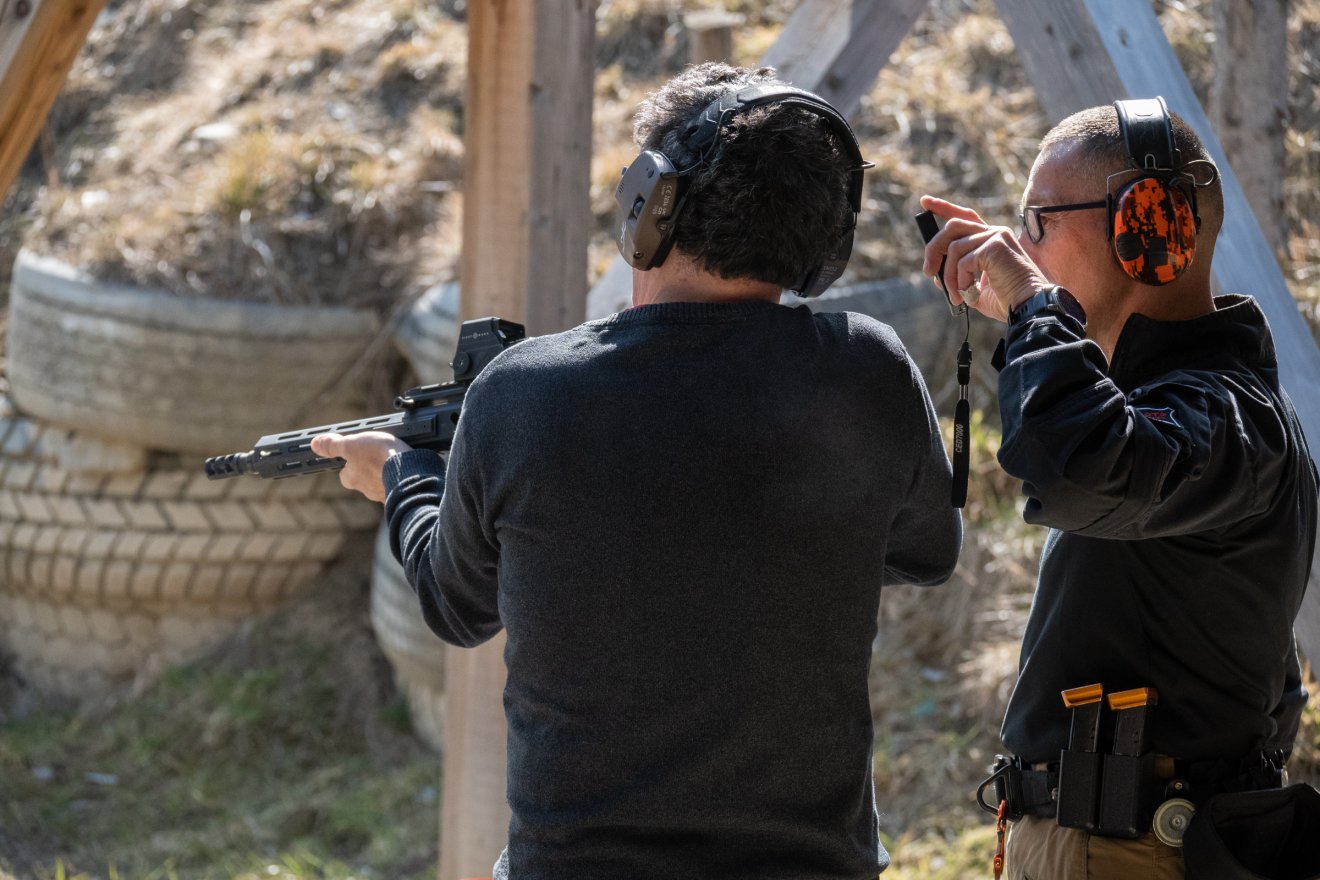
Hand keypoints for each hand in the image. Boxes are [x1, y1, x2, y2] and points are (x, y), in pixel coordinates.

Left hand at [310, 431, 413, 502]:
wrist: (409, 471)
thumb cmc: (379, 457)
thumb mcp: (352, 444)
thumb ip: (333, 445)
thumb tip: (314, 444)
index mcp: (352, 479)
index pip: (345, 473)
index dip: (349, 463)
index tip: (356, 454)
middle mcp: (366, 490)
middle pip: (363, 478)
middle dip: (369, 469)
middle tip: (377, 455)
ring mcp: (384, 493)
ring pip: (381, 482)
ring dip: (385, 474)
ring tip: (393, 460)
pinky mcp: (401, 494)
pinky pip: (398, 486)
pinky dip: (400, 478)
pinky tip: (405, 469)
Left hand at [918, 195, 1051, 322]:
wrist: (1029, 307)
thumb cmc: (1007, 299)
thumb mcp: (975, 285)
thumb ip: (957, 274)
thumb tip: (934, 272)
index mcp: (991, 239)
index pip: (966, 216)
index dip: (944, 208)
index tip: (924, 202)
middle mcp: (995, 232)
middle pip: (952, 226)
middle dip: (933, 248)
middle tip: (928, 272)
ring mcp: (996, 237)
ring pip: (954, 248)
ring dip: (949, 277)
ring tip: (956, 296)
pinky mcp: (995, 246)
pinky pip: (963, 261)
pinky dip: (961, 281)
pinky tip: (970, 294)